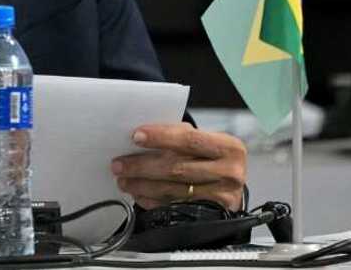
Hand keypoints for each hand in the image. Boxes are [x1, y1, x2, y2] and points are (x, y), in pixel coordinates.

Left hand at [111, 123, 245, 211]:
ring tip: (124, 180)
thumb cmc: (212, 159)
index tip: (136, 136)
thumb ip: (179, 136)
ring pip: (173, 189)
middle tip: (119, 164)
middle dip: (142, 166)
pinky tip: (139, 194)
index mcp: (229, 147)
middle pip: (177, 168)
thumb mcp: (204, 142)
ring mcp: (223, 196)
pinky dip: (152, 200)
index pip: (190, 140)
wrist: (231, 186)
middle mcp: (230, 172)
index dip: (161, 137)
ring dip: (143, 185)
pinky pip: (174, 206)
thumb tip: (141, 137)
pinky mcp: (213, 214)